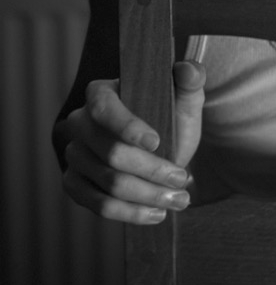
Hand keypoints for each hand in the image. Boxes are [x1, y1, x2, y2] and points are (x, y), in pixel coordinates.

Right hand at [61, 60, 205, 224]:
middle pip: (111, 153)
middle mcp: (80, 122)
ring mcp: (74, 154)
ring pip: (108, 183)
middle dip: (151, 170)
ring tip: (178, 199)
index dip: (126, 126)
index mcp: (101, 93)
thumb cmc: (170, 118)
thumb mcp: (185, 98)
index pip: (104, 108)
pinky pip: (96, 205)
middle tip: (182, 179)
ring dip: (146, 196)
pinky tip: (155, 213)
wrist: (163, 149)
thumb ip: (191, 80)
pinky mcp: (74, 182)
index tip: (156, 142)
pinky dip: (129, 213)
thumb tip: (189, 70)